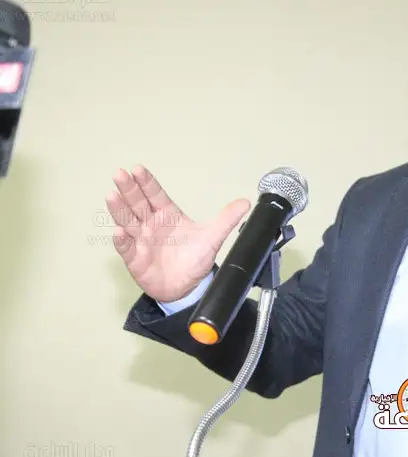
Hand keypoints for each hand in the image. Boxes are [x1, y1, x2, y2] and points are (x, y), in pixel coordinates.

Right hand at [105, 165, 250, 301]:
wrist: (187, 287)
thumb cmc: (194, 259)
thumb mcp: (212, 237)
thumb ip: (226, 219)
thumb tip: (245, 202)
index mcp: (167, 216)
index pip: (155, 195)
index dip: (147, 183)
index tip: (137, 168)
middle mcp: (151, 225)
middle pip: (137, 204)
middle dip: (128, 189)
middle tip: (120, 174)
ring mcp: (141, 241)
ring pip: (128, 222)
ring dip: (119, 209)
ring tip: (112, 195)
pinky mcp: (136, 259)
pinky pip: (126, 248)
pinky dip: (122, 240)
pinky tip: (120, 231)